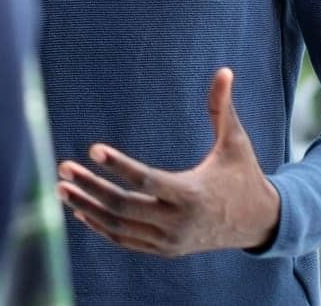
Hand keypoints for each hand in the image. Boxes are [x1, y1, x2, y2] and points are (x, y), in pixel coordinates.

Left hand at [55, 68, 280, 256]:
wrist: (258, 223)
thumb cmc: (243, 175)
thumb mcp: (236, 142)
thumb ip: (223, 108)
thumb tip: (224, 70)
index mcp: (192, 194)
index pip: (146, 180)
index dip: (118, 165)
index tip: (92, 148)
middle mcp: (177, 222)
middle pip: (123, 206)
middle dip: (90, 187)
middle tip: (63, 167)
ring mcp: (169, 241)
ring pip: (118, 227)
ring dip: (87, 207)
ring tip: (62, 188)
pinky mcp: (164, 250)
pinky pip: (124, 240)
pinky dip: (100, 227)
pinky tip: (80, 210)